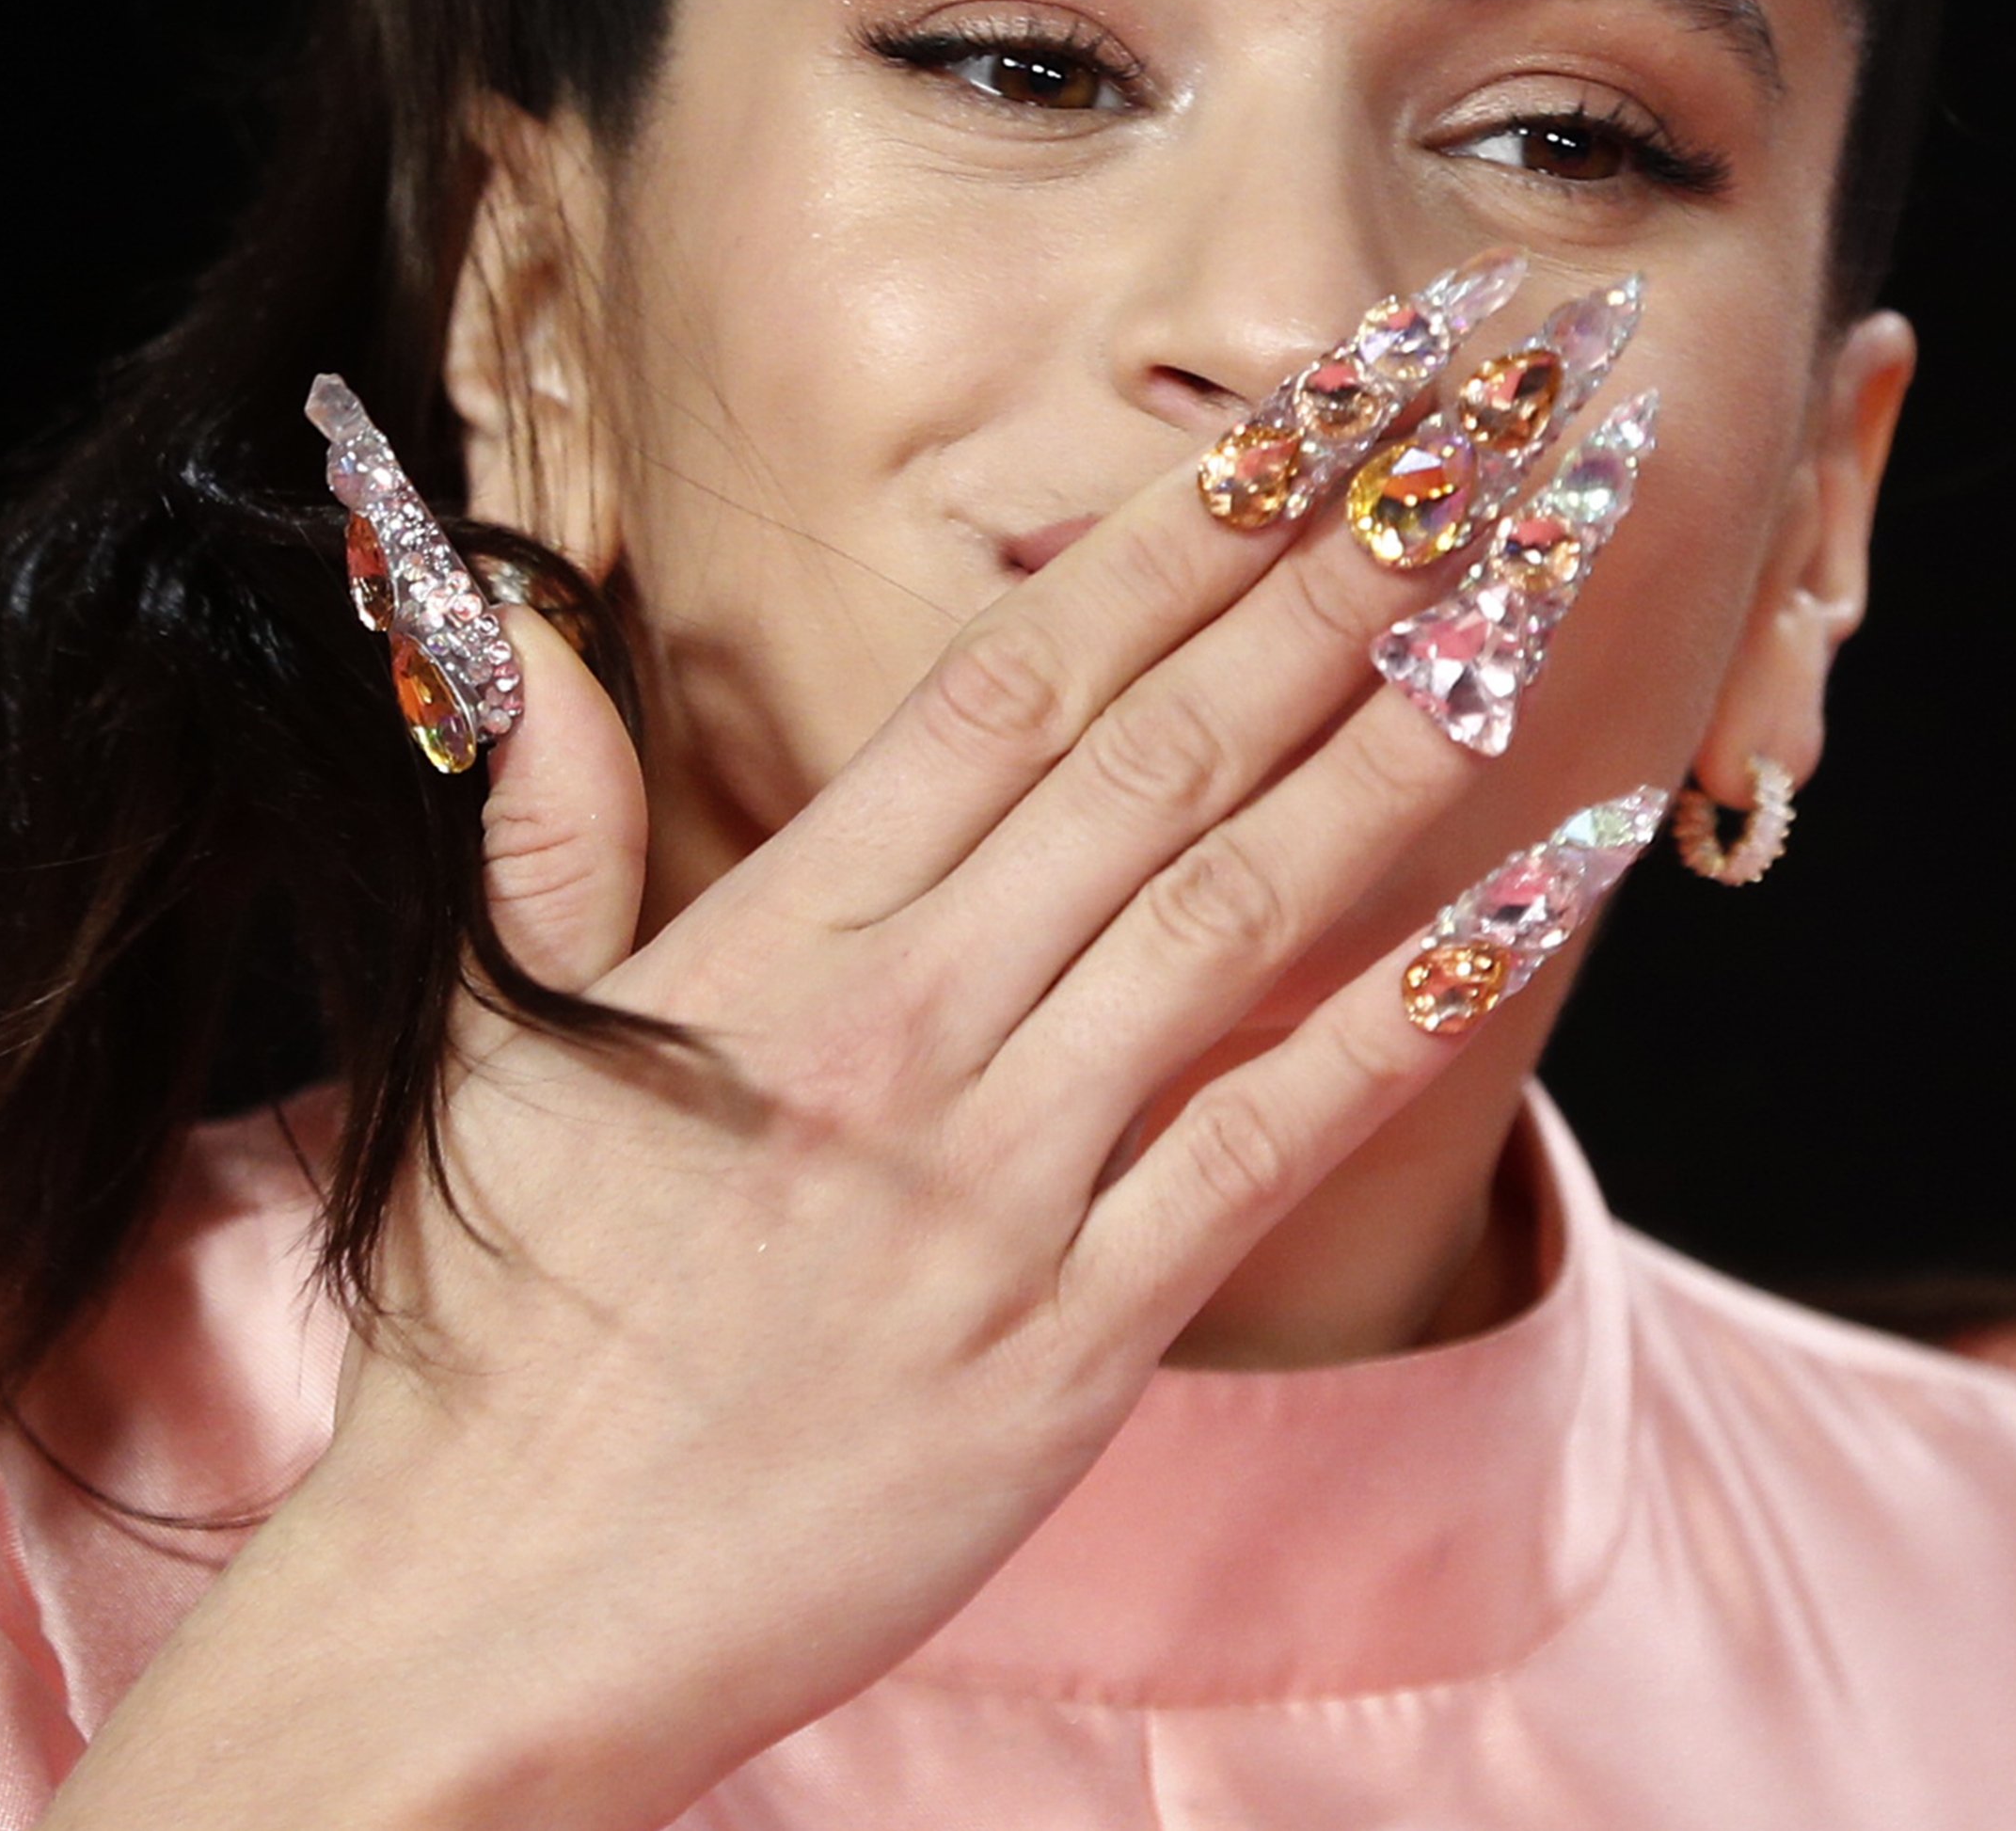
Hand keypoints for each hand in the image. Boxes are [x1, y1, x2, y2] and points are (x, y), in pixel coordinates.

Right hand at [46, 421, 1566, 1830]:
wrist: (481, 1614)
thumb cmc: (491, 1330)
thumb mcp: (489, 1038)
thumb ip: (547, 823)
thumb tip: (525, 639)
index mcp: (775, 936)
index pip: (1019, 670)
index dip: (1188, 520)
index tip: (1320, 401)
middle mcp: (902, 1025)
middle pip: (1161, 741)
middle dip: (1345, 561)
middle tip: (1489, 421)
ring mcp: (994, 1181)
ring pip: (1234, 902)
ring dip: (1401, 734)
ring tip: (1535, 592)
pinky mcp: (1065, 1344)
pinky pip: (1267, 1144)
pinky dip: (1408, 1010)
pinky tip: (1530, 895)